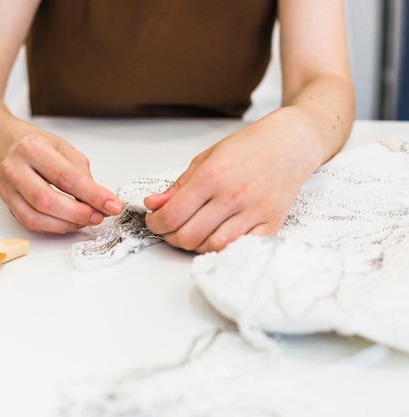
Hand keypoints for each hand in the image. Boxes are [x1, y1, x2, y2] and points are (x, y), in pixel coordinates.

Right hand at [0, 130, 121, 232]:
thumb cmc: (40, 147)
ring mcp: (6, 187)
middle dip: (78, 213)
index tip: (112, 205)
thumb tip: (100, 202)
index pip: (66, 177)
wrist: (9, 146)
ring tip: (85, 220)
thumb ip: (83, 176)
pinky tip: (69, 222)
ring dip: (66, 224)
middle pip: (47, 200)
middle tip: (98, 216)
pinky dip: (54, 227)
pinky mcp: (6, 203)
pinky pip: (30, 222)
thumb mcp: (66, 150)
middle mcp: (15, 167)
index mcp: (33, 148)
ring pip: (36, 216)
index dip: (92, 195)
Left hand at [144, 120, 322, 252]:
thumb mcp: (205, 159)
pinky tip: (216, 236)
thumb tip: (152, 204)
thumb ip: (178, 187)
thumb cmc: (248, 148)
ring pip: (211, 246)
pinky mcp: (270, 224)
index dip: (156, 224)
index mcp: (212, 176)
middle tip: (171, 228)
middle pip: (188, 236)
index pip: (172, 215)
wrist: (290, 144)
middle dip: (171, 236)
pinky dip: (222, 248)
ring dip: (195, 245)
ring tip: (193, 232)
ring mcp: (253, 212)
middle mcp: (232, 196)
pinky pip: (239, 248)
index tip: (155, 221)